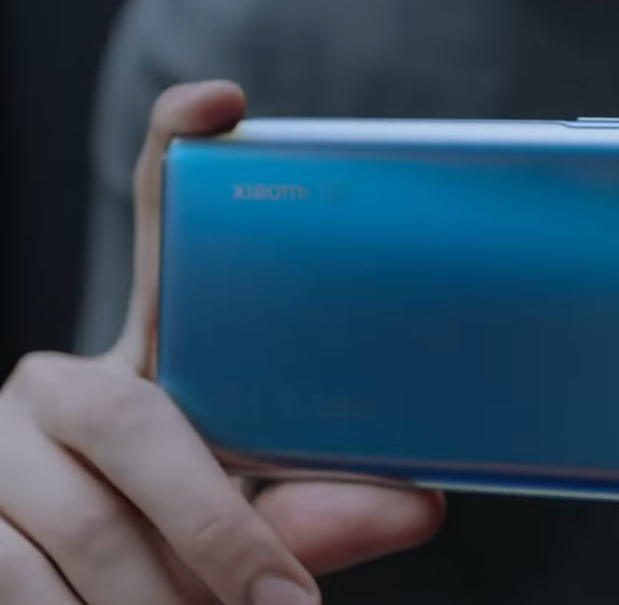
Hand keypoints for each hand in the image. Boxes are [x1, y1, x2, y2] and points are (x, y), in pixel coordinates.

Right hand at [0, 82, 444, 604]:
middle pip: (140, 425)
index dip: (174, 151)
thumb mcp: (235, 511)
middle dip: (219, 530)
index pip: (149, 227)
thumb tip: (423, 504)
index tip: (222, 104)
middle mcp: (55, 381)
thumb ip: (309, 510)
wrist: (52, 587)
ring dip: (159, 600)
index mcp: (145, 360)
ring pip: (82, 526)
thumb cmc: (163, 538)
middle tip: (287, 603)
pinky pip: (20, 585)